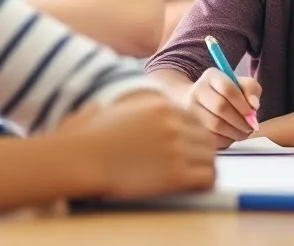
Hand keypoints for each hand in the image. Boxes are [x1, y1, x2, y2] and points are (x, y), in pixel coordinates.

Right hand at [57, 90, 215, 199]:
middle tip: (196, 164)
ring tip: (196, 177)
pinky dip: (204, 183)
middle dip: (202, 151)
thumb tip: (103, 109)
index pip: (195, 120)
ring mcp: (177, 148)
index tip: (189, 146)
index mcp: (162, 107)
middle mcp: (174, 125)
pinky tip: (195, 186)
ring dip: (205, 167)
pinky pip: (206, 177)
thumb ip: (121, 108)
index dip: (193, 135)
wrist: (83, 158)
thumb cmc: (87, 137)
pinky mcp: (176, 174)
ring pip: (210, 157)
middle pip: (206, 138)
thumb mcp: (110, 109)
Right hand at [188, 69, 261, 146]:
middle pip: (220, 107)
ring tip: (244, 132)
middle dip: (240, 120)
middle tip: (251, 126)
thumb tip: (254, 106)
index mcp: (211, 76)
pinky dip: (226, 140)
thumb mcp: (242, 84)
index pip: (227, 88)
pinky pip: (211, 137)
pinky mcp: (191, 128)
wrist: (202, 102)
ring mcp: (191, 110)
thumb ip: (251, 89)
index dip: (242, 103)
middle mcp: (197, 90)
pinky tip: (232, 136)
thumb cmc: (228, 93)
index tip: (253, 113)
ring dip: (235, 131)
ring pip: (215, 124)